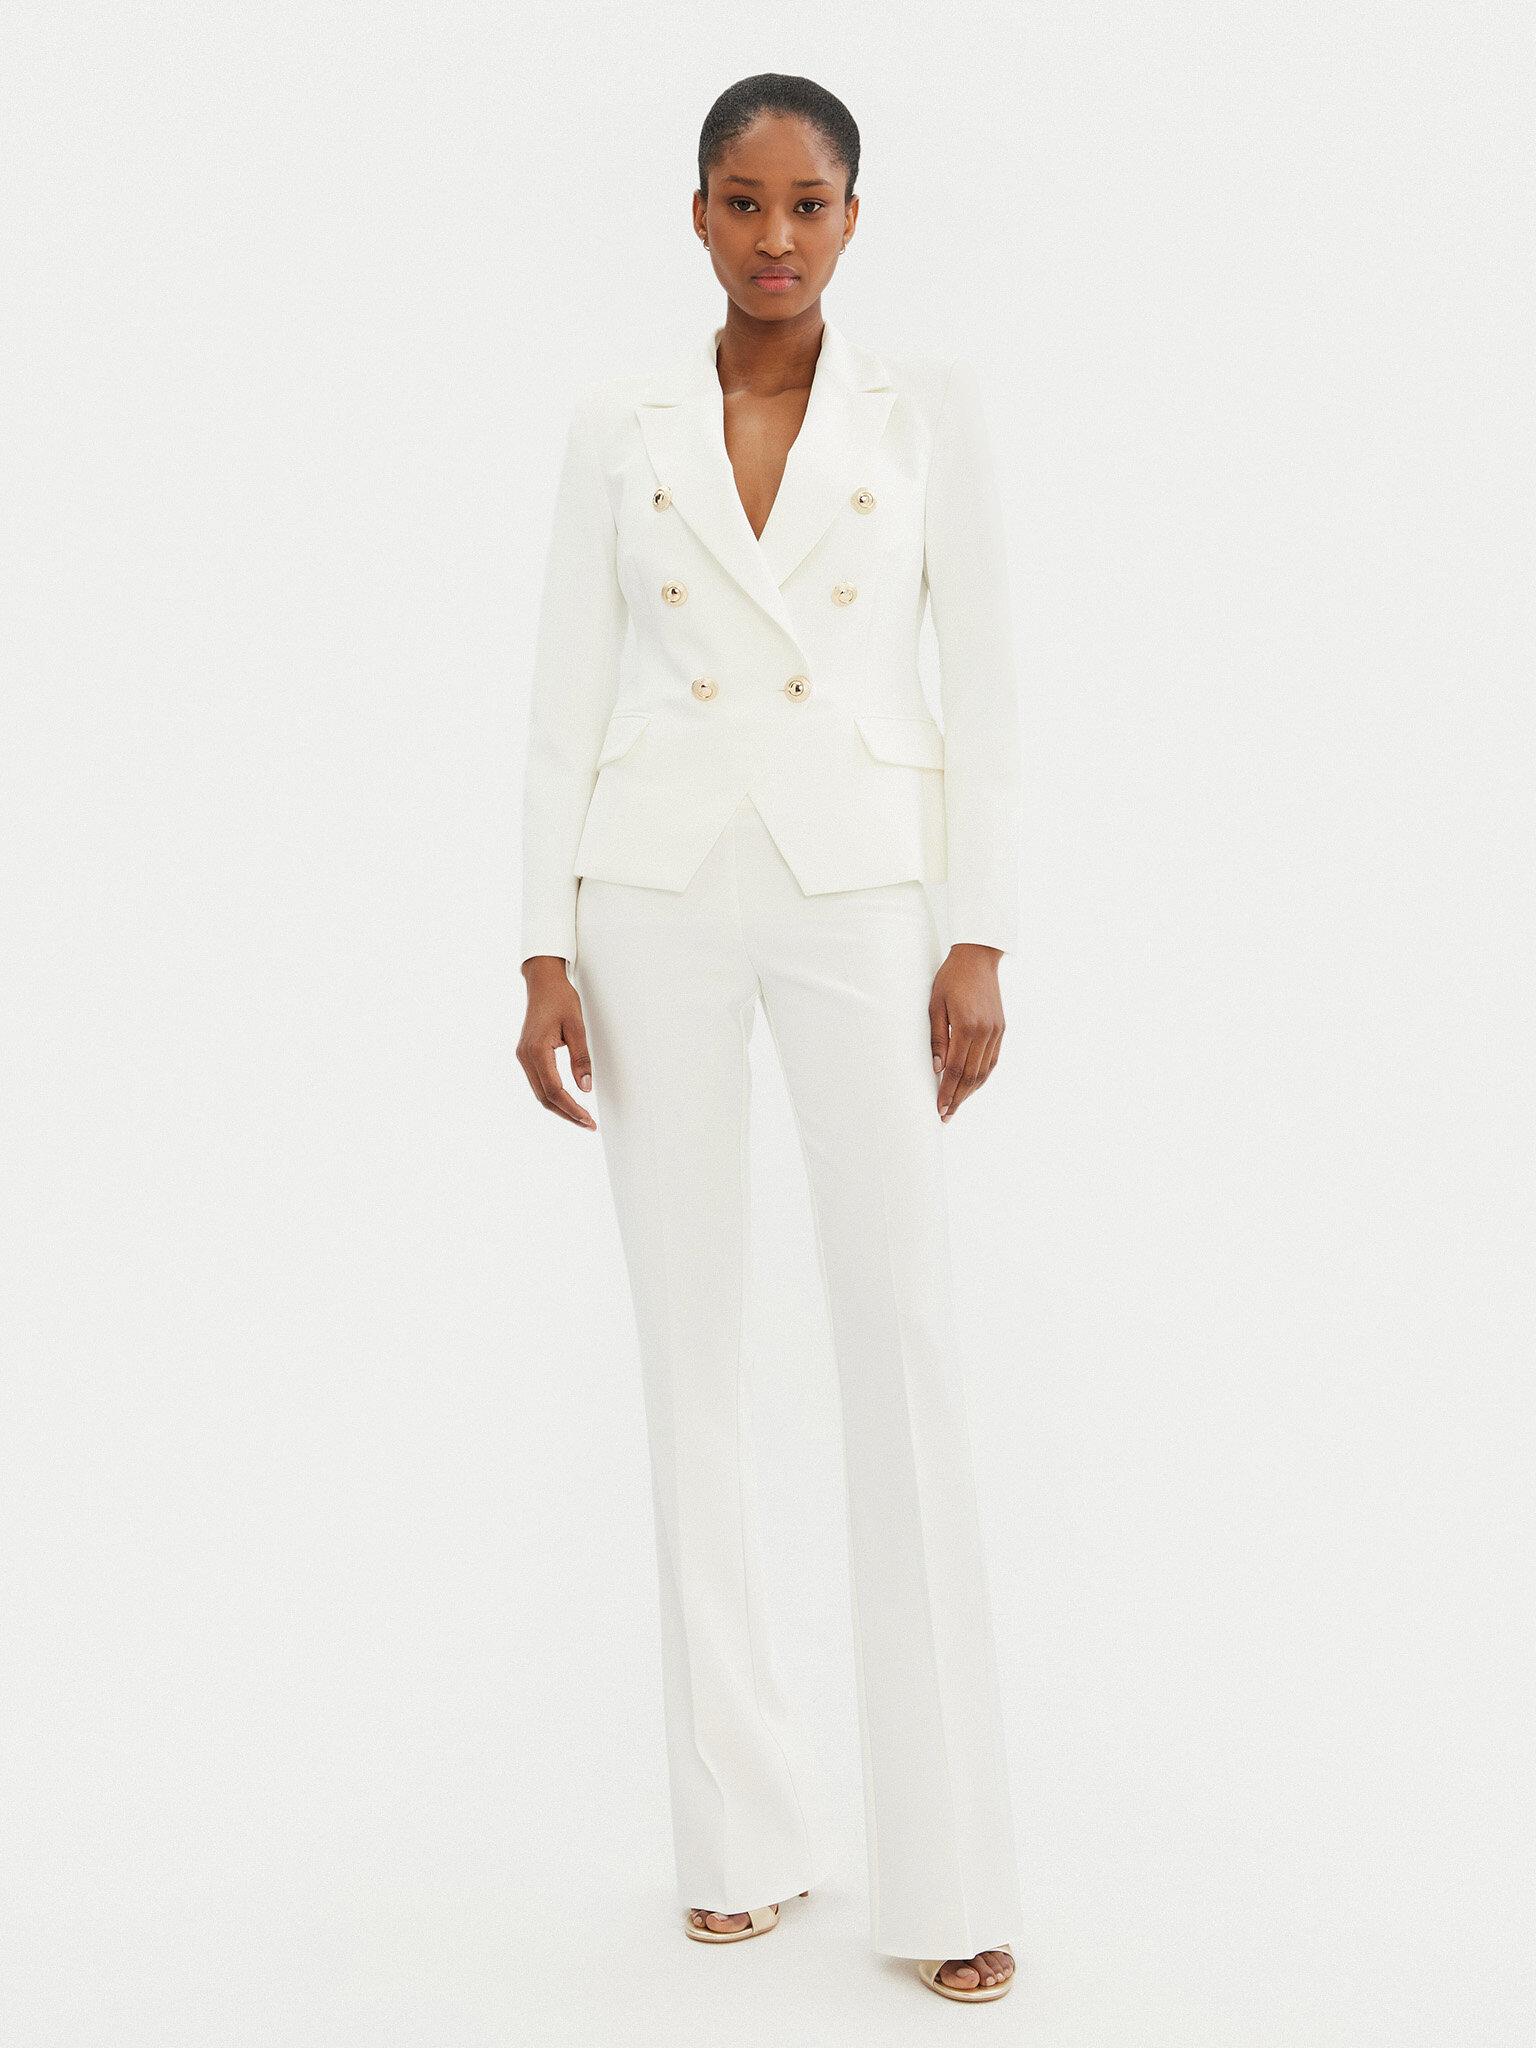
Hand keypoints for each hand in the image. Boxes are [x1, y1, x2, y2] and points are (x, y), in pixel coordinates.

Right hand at [517, 956, 596, 1129]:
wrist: (543, 982)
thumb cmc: (560, 999)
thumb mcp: (577, 1027)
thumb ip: (581, 1058)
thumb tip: (586, 1088)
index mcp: (536, 1051)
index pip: (554, 1090)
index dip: (572, 1108)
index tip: (588, 1120)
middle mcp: (525, 1057)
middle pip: (544, 1098)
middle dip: (567, 1114)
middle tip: (588, 1125)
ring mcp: (523, 1057)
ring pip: (540, 1093)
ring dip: (560, 1108)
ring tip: (581, 1118)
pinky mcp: (526, 1055)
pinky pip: (539, 1083)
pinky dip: (553, 1096)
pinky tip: (568, 1102)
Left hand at [929, 943, 1005, 1120]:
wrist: (978, 958)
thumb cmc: (951, 978)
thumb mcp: (935, 1006)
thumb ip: (937, 1039)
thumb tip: (937, 1068)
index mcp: (967, 1027)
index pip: (956, 1070)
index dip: (947, 1092)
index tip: (940, 1108)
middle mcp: (985, 1032)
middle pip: (972, 1076)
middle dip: (958, 1098)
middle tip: (946, 1115)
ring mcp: (996, 1032)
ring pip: (984, 1071)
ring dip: (970, 1091)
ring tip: (957, 1105)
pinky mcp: (1001, 1029)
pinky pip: (993, 1060)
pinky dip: (982, 1076)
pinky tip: (972, 1086)